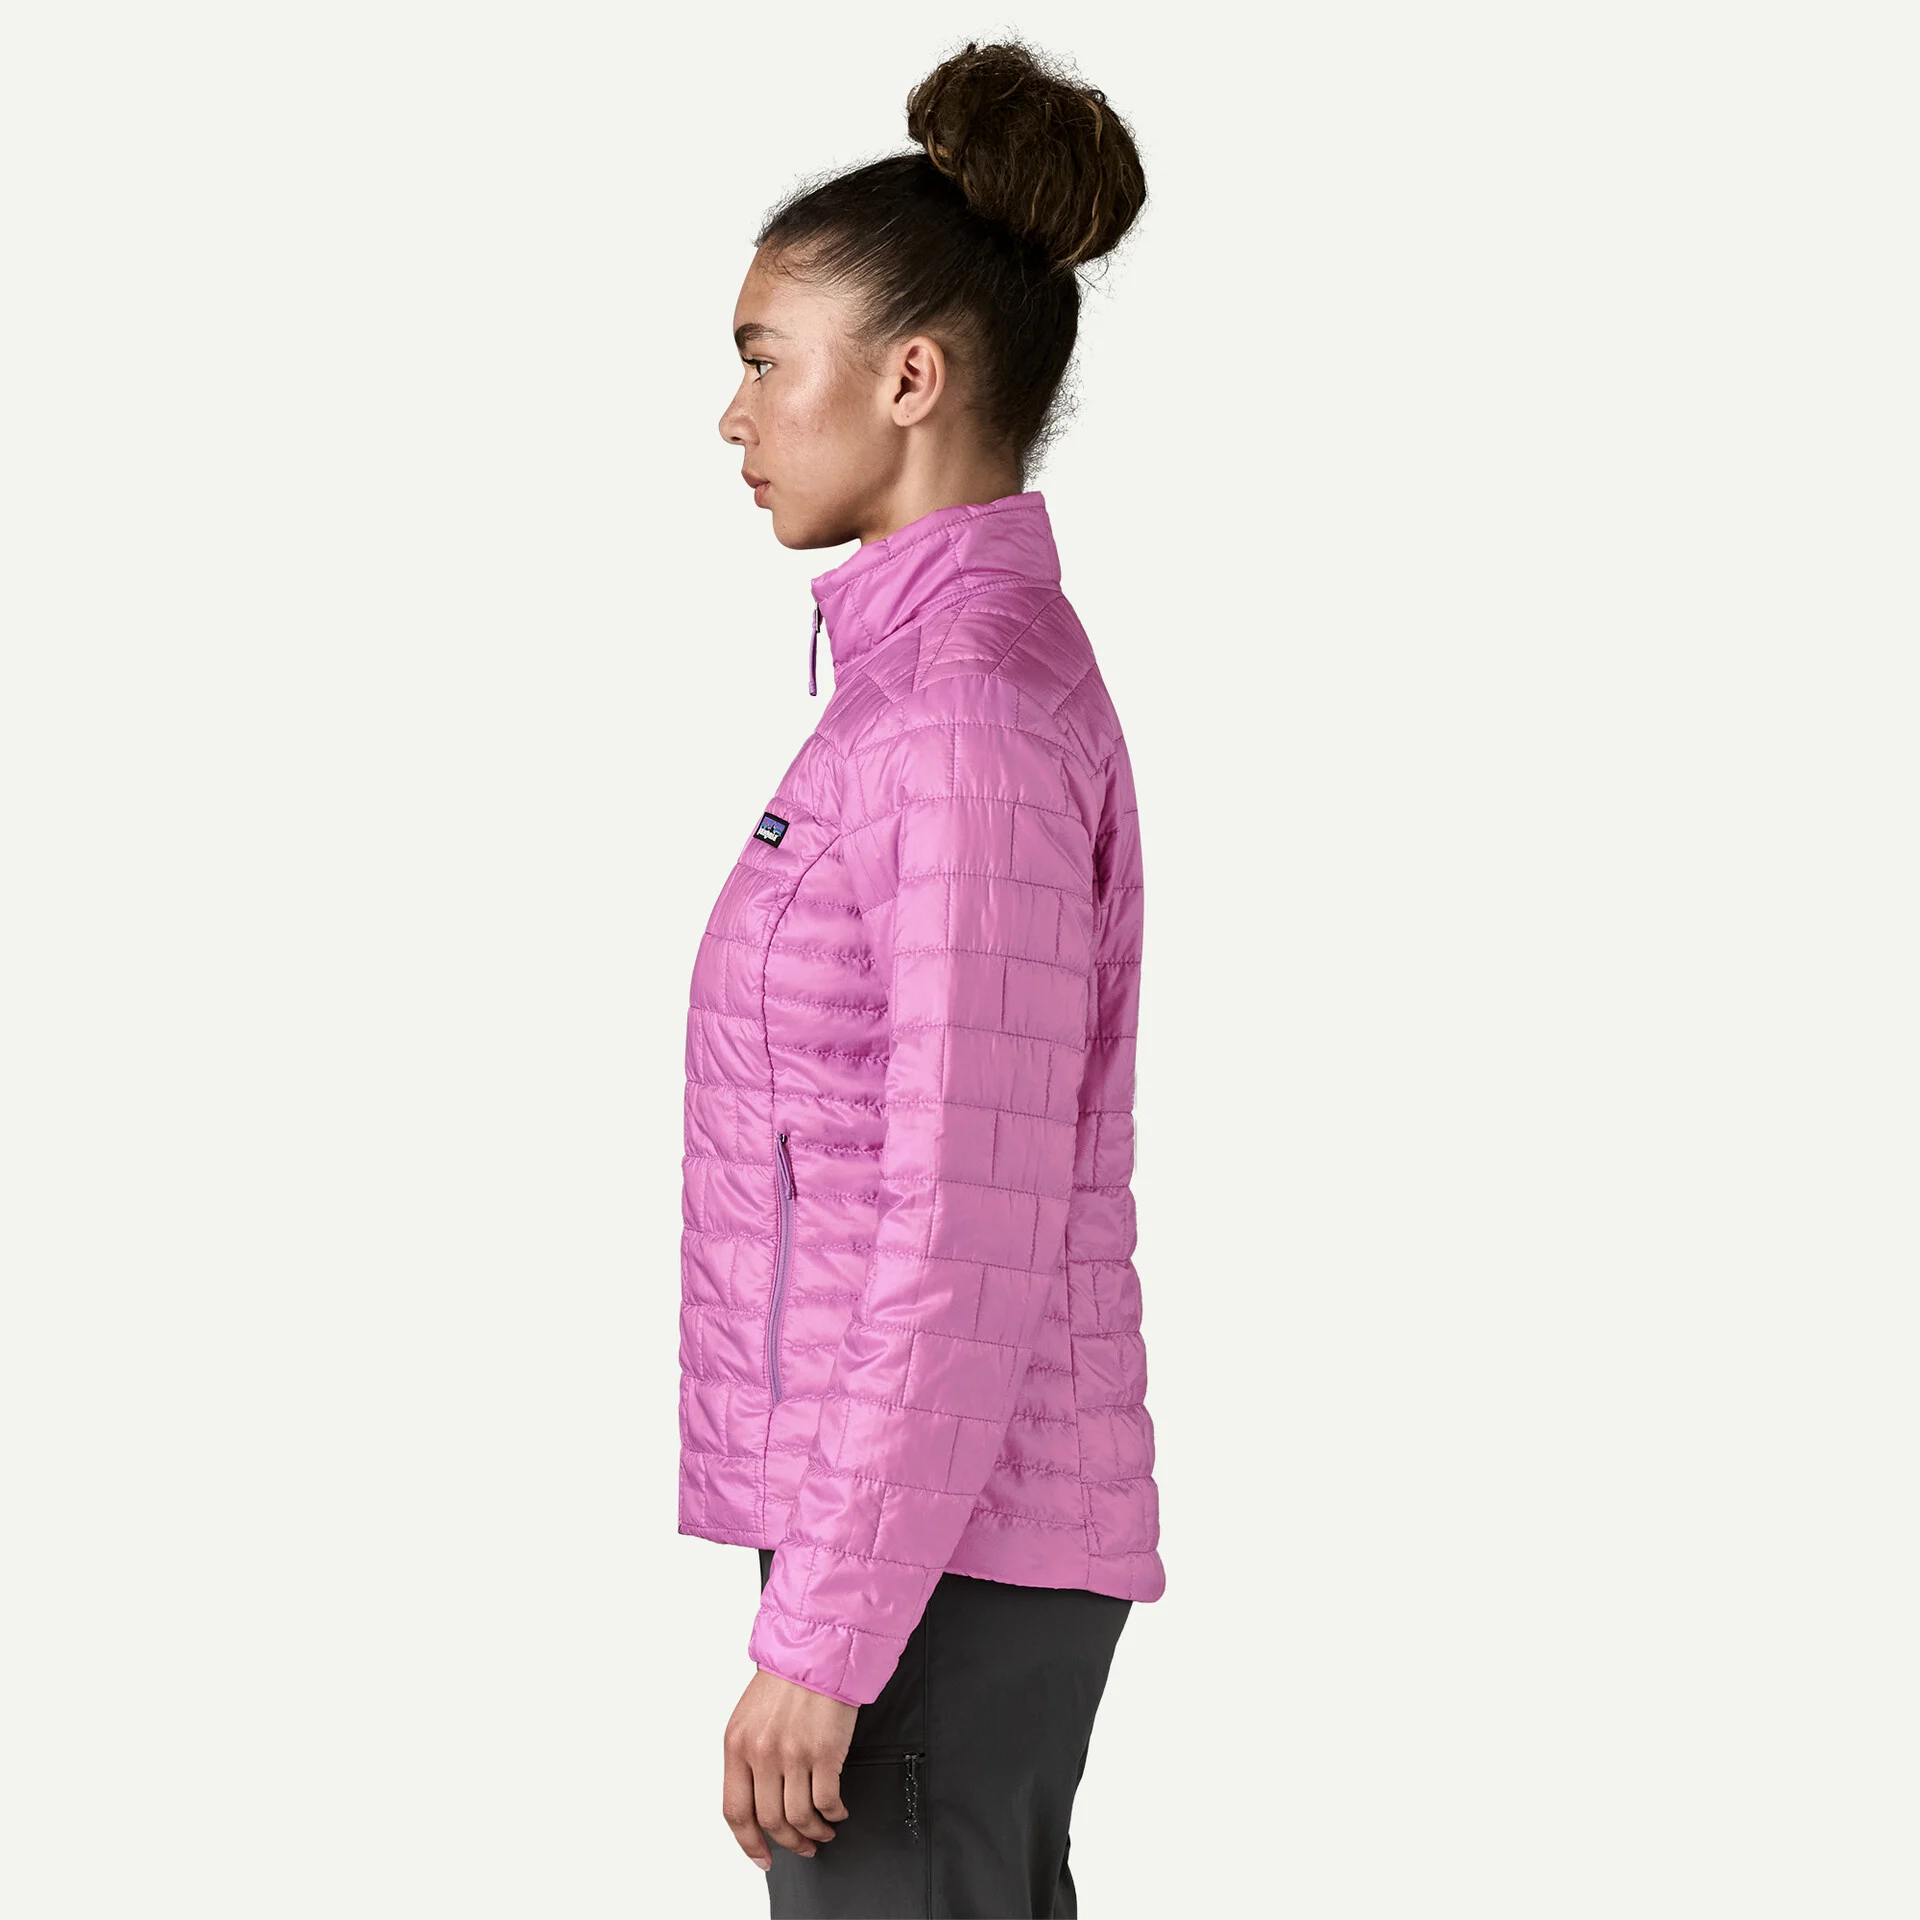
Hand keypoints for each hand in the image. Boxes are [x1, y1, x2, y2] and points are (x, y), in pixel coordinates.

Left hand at [722, 1667, 859, 1869]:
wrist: (818, 1649)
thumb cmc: (787, 1680)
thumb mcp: (750, 1717)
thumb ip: (748, 1757)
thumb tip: (758, 1800)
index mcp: (736, 1745)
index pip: (735, 1811)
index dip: (749, 1843)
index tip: (763, 1857)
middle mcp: (761, 1753)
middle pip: (770, 1820)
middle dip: (790, 1842)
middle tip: (804, 1846)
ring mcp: (793, 1754)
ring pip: (800, 1817)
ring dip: (814, 1832)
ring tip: (823, 1830)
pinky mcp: (824, 1752)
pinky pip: (827, 1801)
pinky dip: (833, 1814)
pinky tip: (837, 1811)